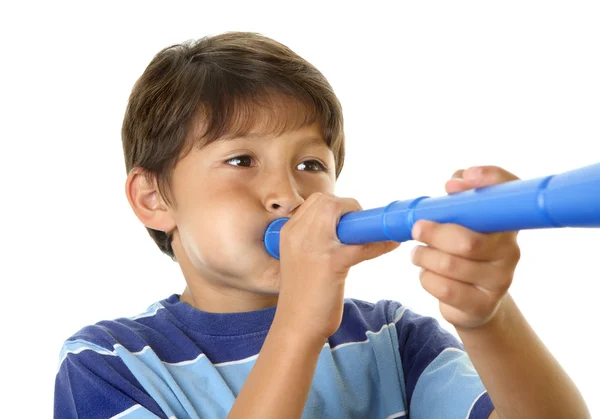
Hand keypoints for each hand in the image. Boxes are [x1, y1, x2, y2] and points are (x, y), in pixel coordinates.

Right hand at [276, 192, 400, 340]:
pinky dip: (380, 243)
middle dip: (349, 207)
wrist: (296, 326)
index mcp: (288, 232)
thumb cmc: (303, 295)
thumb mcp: (300, 259)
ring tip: (374, 232)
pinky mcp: (331, 263)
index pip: (315, 202)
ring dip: (362, 221)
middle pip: (327, 201)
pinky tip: (390, 245)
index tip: (350, 218)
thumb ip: (314, 240)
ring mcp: (313, 247)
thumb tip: (347, 227)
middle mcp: (297, 234)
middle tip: (361, 225)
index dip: (337, 205)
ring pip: (341, 213)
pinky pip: (362, 244)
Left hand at [410, 166, 521, 329]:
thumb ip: (458, 198)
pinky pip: (444, 288)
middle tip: (416, 229)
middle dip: (434, 233)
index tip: (452, 185)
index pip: (509, 192)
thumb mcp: (462, 222)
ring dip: (424, 257)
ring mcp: (500, 280)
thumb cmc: (463, 251)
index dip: (488, 180)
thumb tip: (454, 183)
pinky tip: (427, 273)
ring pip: (450, 265)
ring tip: (418, 254)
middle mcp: (510, 250)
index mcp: (505, 223)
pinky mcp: (483, 305)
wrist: (475, 301)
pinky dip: (426, 278)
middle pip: (468, 241)